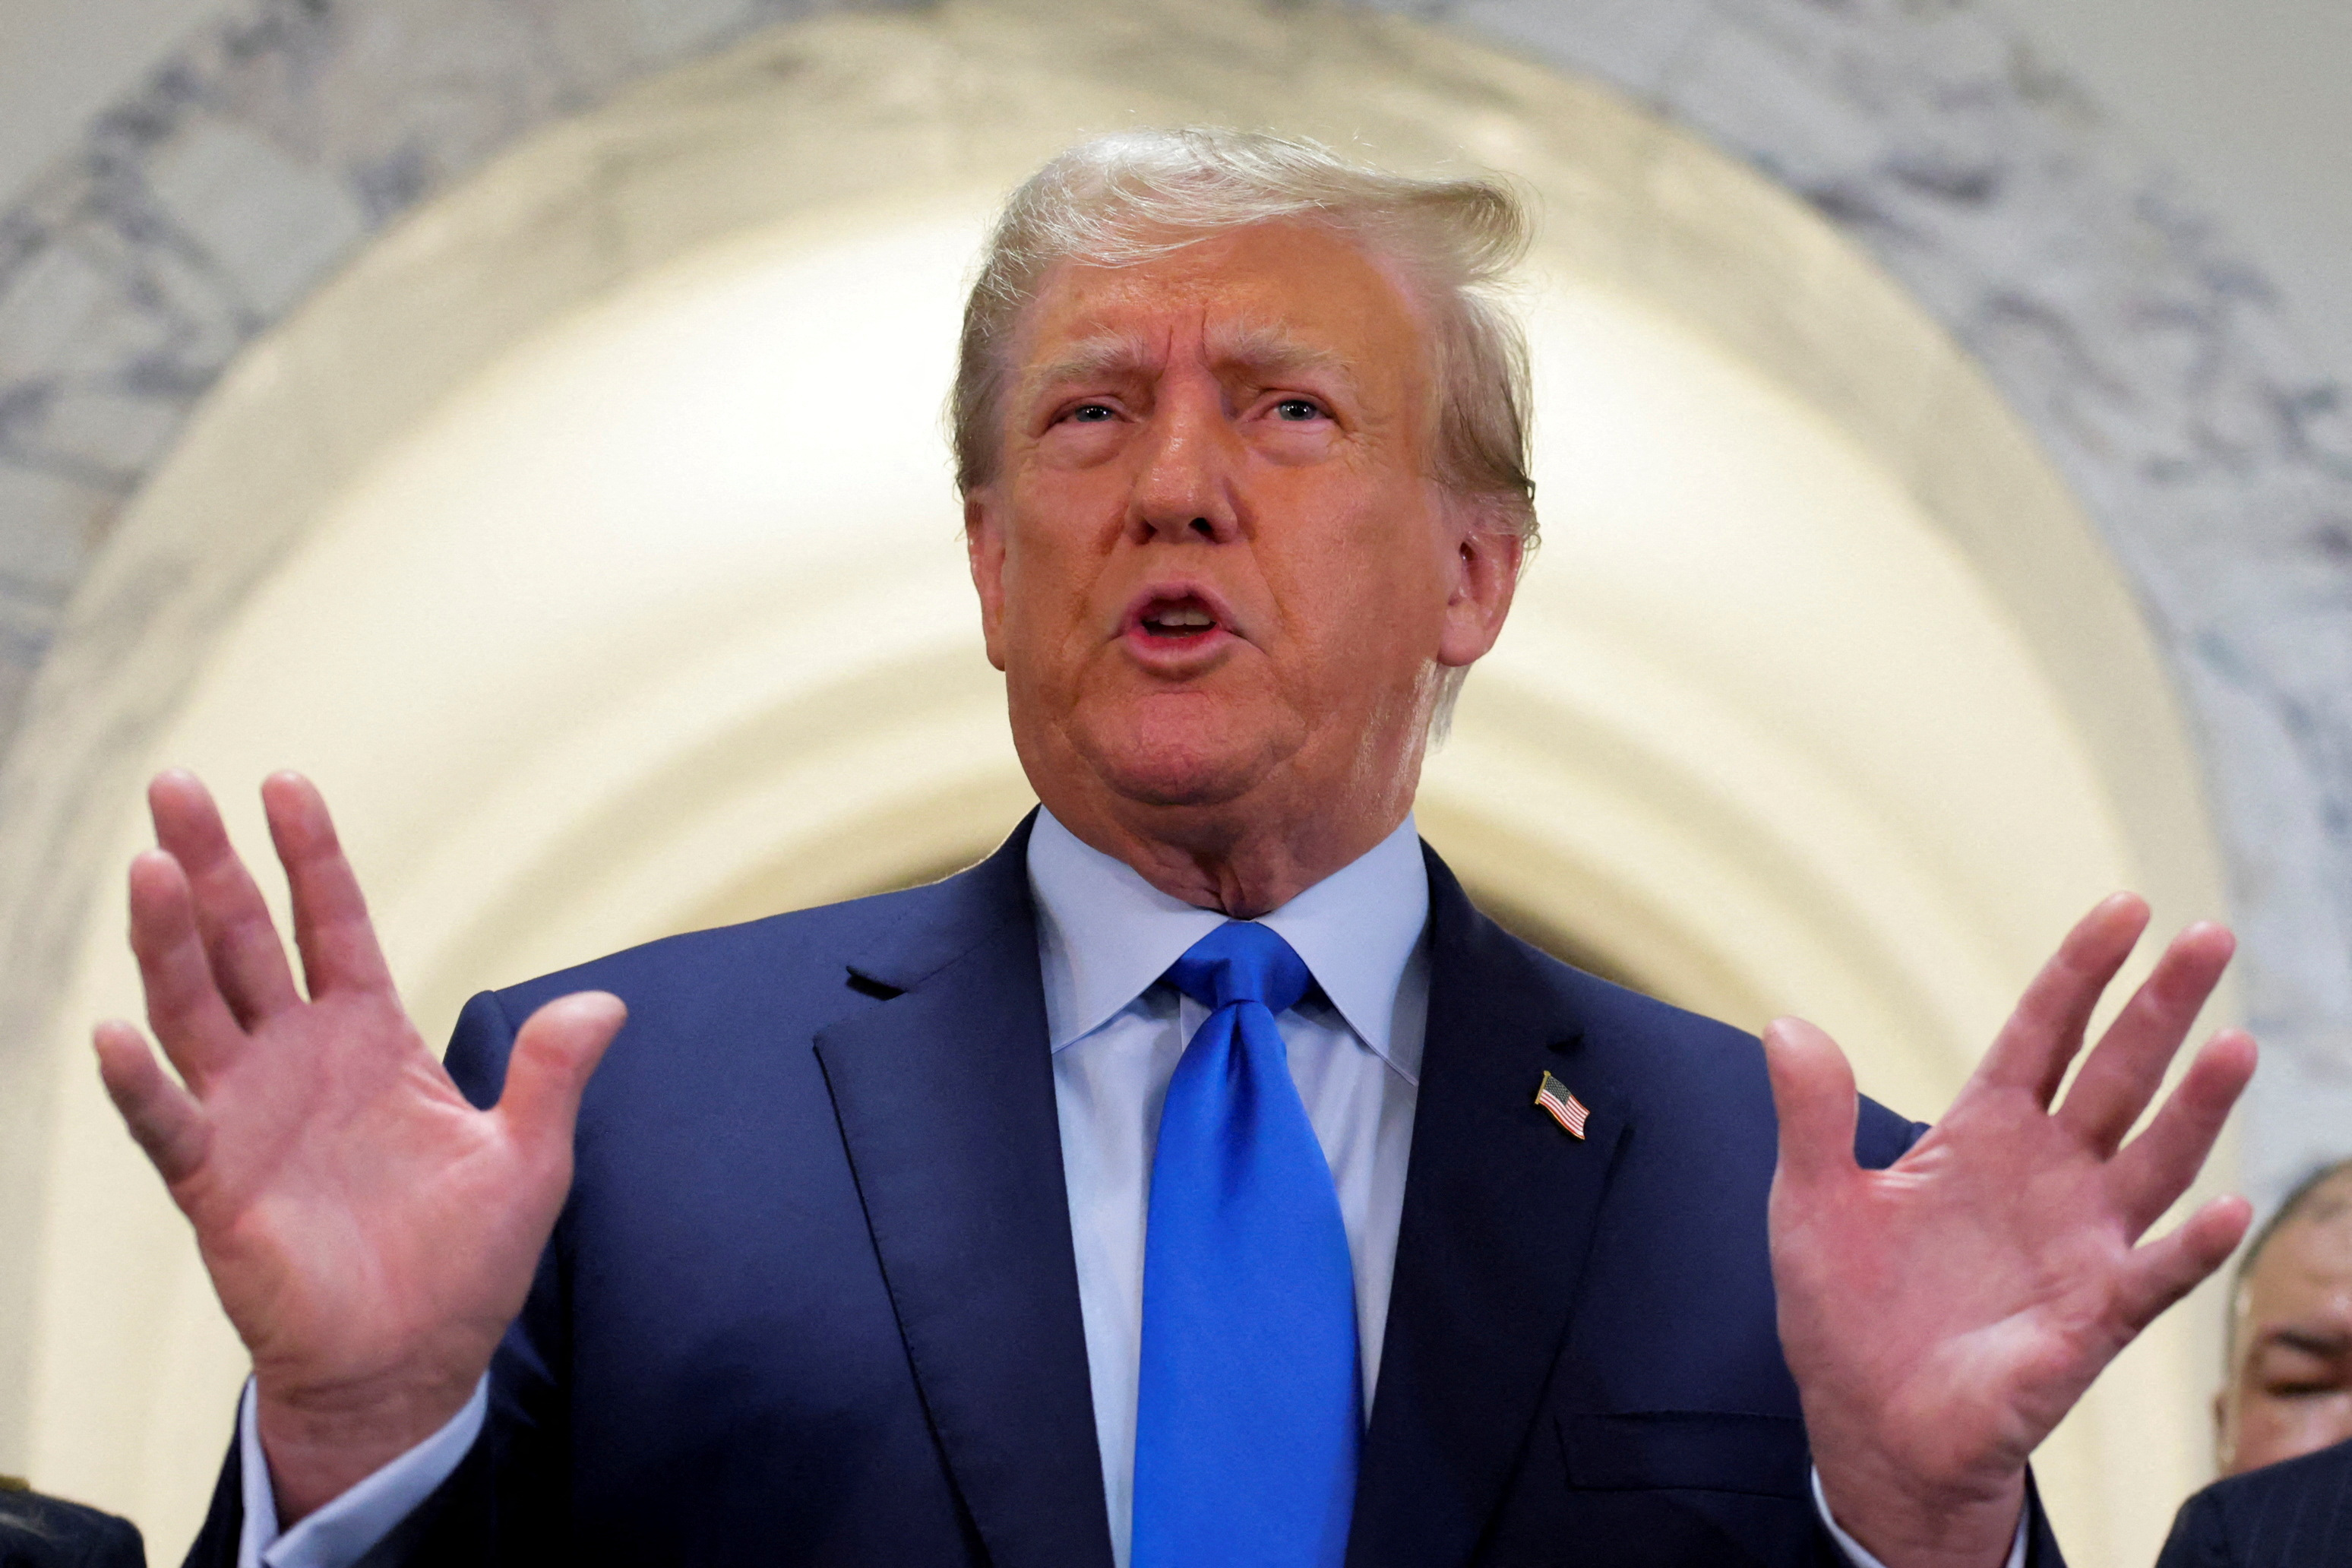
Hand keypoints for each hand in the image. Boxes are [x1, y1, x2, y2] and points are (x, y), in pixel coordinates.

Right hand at [94, 771, 623, 1519]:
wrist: (414, 1364)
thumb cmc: (465, 1264)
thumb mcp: (529, 1158)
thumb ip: (553, 1075)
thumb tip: (608, 1002)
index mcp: (370, 1039)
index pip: (329, 925)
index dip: (308, 857)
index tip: (286, 783)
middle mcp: (297, 1061)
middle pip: (243, 943)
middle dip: (213, 866)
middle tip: (178, 786)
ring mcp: (248, 1116)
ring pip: (194, 1008)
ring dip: (169, 941)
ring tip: (152, 868)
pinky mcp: (216, 1183)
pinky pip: (166, 1123)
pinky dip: (138, 1083)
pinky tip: (112, 1034)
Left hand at [1767, 894, 2256, 1567]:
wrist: (1867, 1425)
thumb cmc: (1846, 1311)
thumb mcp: (1811, 1200)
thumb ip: (1811, 1114)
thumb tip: (1786, 1023)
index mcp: (1980, 1135)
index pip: (2043, 1034)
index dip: (2081, 972)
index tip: (2125, 907)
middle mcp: (2045, 1176)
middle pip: (2114, 1074)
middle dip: (2161, 1007)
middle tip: (2208, 936)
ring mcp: (2078, 1244)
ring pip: (2154, 1159)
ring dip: (2196, 1107)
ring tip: (2234, 1044)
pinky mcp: (2091, 1319)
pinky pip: (2154, 1276)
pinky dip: (2191, 1246)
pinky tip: (2227, 1208)